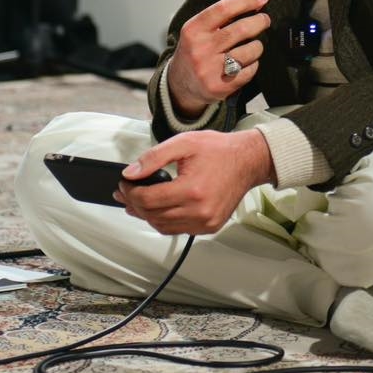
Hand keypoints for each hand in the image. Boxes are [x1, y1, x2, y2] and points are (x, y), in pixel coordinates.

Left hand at [116, 129, 274, 235]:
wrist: (247, 161)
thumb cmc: (219, 150)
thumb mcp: (183, 143)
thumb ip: (153, 158)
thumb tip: (131, 173)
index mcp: (192, 190)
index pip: (148, 199)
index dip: (130, 192)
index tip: (124, 183)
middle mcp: (199, 211)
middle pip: (152, 215)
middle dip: (134, 203)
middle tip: (125, 192)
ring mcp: (205, 222)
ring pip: (163, 227)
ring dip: (147, 215)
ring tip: (137, 202)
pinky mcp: (209, 227)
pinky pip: (178, 230)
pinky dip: (164, 221)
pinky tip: (158, 209)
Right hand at [166, 0, 271, 116]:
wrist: (180, 85)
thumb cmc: (194, 52)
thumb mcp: (199, 30)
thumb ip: (225, 14)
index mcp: (193, 30)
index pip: (224, 8)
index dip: (247, 0)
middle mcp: (201, 49)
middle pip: (242, 29)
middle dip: (260, 21)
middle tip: (264, 20)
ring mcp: (211, 69)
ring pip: (251, 50)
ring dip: (257, 45)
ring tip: (252, 45)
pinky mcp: (222, 87)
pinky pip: (250, 70)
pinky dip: (253, 64)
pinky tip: (245, 63)